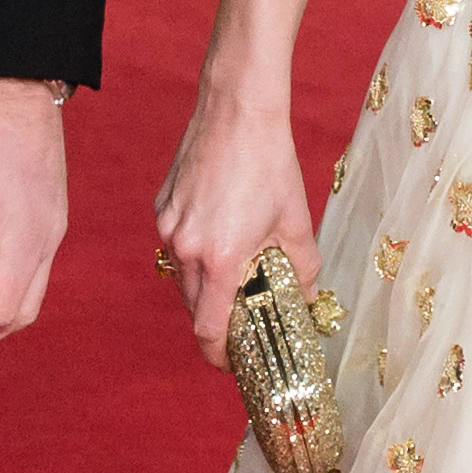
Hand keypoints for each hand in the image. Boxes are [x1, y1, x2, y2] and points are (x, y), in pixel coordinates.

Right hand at [152, 86, 319, 370]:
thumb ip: (304, 270)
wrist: (237, 109)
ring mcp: (169, 226)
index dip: (220, 355)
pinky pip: (175, 244)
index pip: (209, 330)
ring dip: (206, 284)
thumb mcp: (296, 222)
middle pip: (194, 307)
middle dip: (218, 319)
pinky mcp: (162, 205)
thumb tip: (309, 299)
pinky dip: (196, 251)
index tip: (234, 363)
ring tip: (238, 271)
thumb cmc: (269, 162)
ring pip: (183, 276)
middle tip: (246, 318)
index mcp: (220, 260)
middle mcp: (185, 248)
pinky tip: (223, 231)